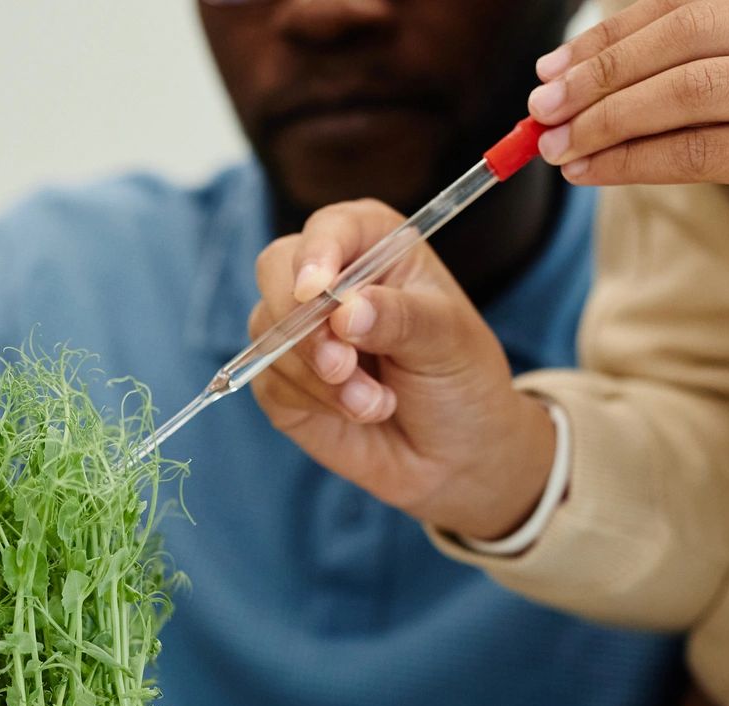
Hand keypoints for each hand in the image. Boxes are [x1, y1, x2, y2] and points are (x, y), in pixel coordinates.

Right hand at [248, 205, 560, 541]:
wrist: (453, 454)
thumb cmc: (460, 380)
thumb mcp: (448, 342)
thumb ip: (400, 318)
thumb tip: (345, 312)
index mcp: (376, 246)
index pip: (331, 228)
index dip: (318, 254)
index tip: (318, 292)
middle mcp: (330, 279)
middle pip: (276, 269)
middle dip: (303, 323)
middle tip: (343, 365)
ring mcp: (299, 329)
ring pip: (269, 332)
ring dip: (321, 378)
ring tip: (377, 403)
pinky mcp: (282, 378)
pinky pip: (268, 379)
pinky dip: (313, 402)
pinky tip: (358, 413)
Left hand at [529, 0, 728, 336]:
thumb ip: (712, 70)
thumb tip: (594, 76)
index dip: (616, 27)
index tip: (557, 64)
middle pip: (686, 32)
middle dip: (600, 70)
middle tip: (540, 106)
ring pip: (686, 89)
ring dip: (606, 120)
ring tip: (554, 146)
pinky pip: (697, 151)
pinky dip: (630, 161)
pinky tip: (591, 174)